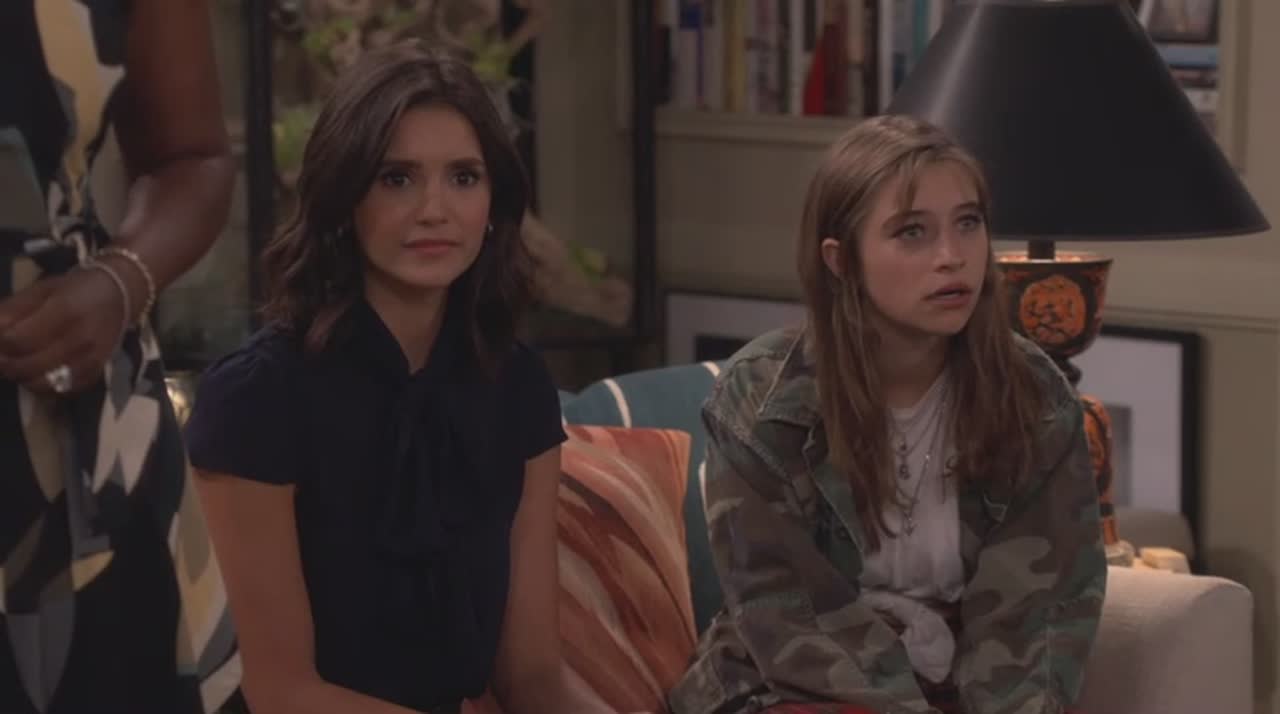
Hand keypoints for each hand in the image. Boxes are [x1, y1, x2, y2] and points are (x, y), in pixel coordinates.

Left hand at [0, 267, 128, 394]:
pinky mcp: (95, 374)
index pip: (17, 340)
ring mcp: (90, 360)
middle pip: (26, 366)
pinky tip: (38, 373)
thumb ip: (12, 310)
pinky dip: (43, 386)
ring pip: (41, 384)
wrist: (120, 296)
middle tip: (1, 355)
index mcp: (64, 312)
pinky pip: (60, 392)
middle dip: (5, 363)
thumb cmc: (76, 288)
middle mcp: (79, 340)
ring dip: (21, 377)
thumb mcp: (41, 290)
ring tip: (17, 364)